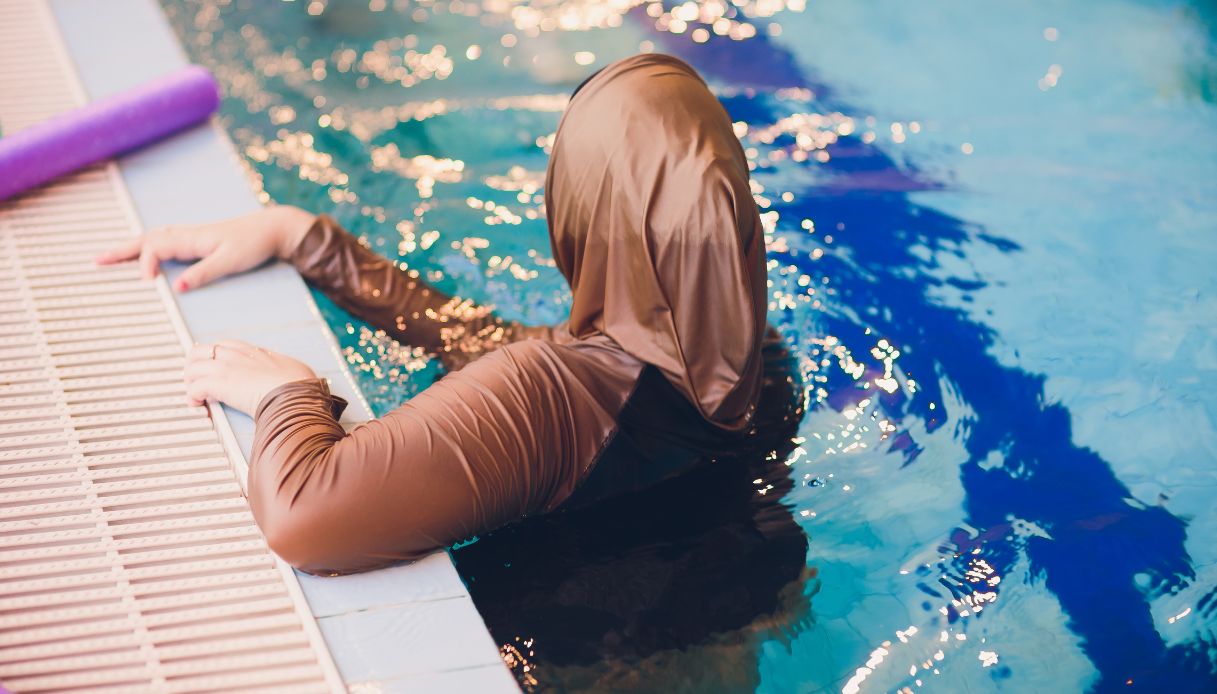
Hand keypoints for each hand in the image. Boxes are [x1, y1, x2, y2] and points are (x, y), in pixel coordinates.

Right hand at [95, 206, 316, 291]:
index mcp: (192, 239)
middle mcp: (188, 235)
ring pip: (154, 238)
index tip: (149, 284)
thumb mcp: (230, 262)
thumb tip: (175, 287)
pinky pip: (165, 241)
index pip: (155, 247)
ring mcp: (192, 236)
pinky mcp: (199, 240)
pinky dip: (149, 246)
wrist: (273, 229)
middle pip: (146, 239)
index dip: (146, 264)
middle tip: (97, 260)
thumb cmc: (254, 244)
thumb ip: (203, 273)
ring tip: (112, 257)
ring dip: (132, 246)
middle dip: (122, 250)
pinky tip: (146, 253)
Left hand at [185, 340, 317, 414]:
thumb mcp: (291, 369)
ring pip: (192, 368)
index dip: (214, 356)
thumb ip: (282, 370)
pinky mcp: (219, 384)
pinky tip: (197, 405)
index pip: (224, 345)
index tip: (212, 366)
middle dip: (194, 365)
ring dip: (190, 381)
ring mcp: (226, 368)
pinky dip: (192, 397)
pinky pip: (194, 388)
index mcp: (253, 351)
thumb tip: (292, 376)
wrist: (294, 394)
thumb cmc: (298, 385)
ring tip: (195, 395)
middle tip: (196, 380)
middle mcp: (236, 355)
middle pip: (201, 351)